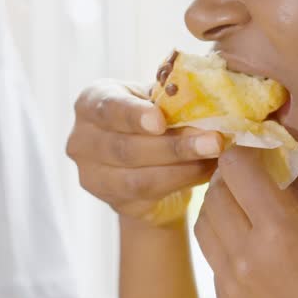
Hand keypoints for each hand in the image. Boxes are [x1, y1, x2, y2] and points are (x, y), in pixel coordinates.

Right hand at [66, 80, 223, 226]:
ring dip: (183, 168)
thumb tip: (208, 96)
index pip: (108, 108)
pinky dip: (183, 181)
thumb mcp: (158, 100)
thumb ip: (173, 96)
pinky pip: (150, 195)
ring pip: (139, 178)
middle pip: (126, 148)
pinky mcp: (114, 202)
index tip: (160, 121)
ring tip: (215, 157)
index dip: (134, 115)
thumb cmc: (154, 119)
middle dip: (174, 146)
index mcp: (91, 102)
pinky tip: (206, 171)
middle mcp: (82, 140)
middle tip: (214, 141)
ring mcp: (93, 176)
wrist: (148, 162)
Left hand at [194, 147, 297, 297]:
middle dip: (231, 178)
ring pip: (204, 226)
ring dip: (220, 208)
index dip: (245, 153)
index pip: (238, 170)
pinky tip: (256, 251)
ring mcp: (230, 288)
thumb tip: (276, 176)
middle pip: (214, 195)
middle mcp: (245, 257)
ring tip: (247, 210)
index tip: (259, 152)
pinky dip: (227, 244)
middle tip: (252, 176)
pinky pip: (215, 262)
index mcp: (280, 233)